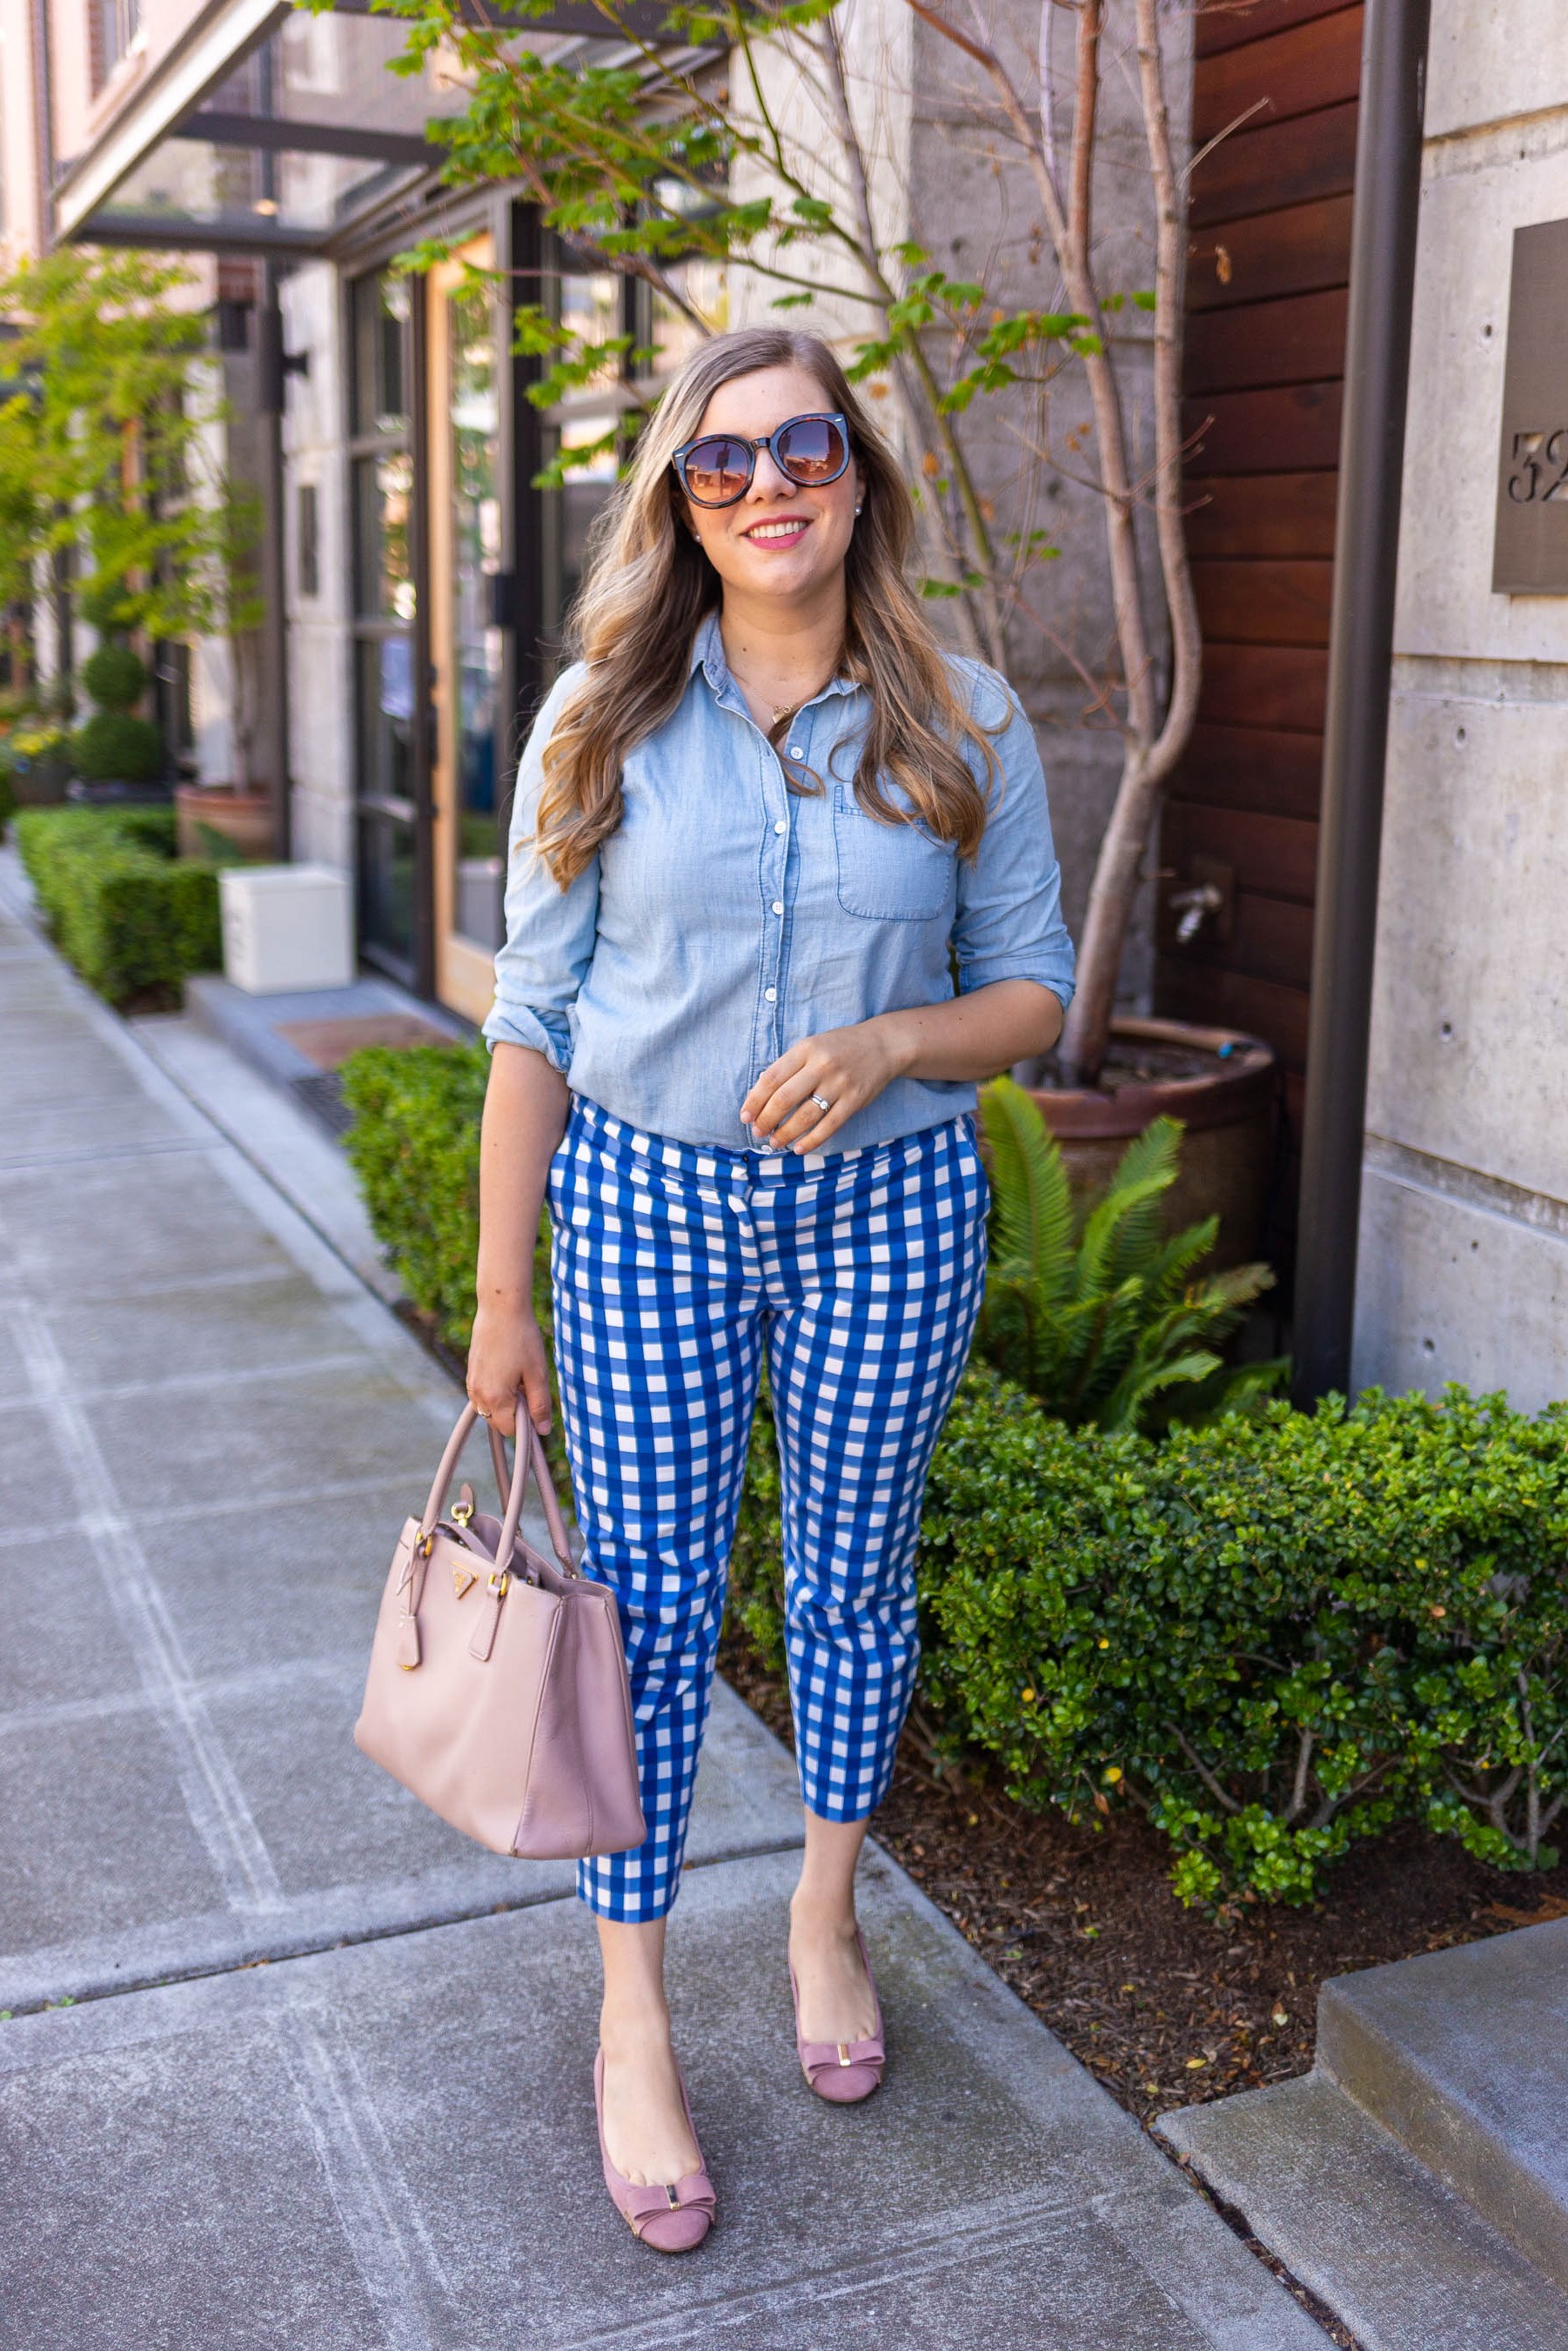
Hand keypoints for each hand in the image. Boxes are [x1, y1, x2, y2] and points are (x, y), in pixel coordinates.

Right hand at [467, 1299, 552, 1437]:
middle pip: (497, 1422)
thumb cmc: (522, 1338)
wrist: (500, 1308)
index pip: (510, 1430)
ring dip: (504, 1403)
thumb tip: (543, 1431)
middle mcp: (478, 1394)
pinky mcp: (470, 1372)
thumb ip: (540, 1405)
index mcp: (495, 1398)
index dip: (526, 1423)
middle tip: (527, 1386)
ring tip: (518, 1376)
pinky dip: (495, 1391)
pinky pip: (482, 1394)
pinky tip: (508, 1370)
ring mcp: (471, 1383)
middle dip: (514, 1413)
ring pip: (489, 1408)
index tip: (535, 1404)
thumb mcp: (537, 1374)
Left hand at [741, 1018, 906, 1153]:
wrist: (883, 1045)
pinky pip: (829, 1126)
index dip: (755, 1100)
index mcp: (806, 1049)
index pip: (772, 1078)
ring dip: (786, 1133)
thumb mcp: (811, 1046)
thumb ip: (788, 1066)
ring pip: (806, 1116)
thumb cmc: (839, 1047)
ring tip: (775, 1142)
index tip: (745, 1116)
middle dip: (766, 1120)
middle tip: (758, 1132)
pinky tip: (799, 1148)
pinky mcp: (855, 1101)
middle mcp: (822, 1066)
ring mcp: (840, 1084)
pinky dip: (812, 1140)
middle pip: (785, 1099)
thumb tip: (760, 1093)